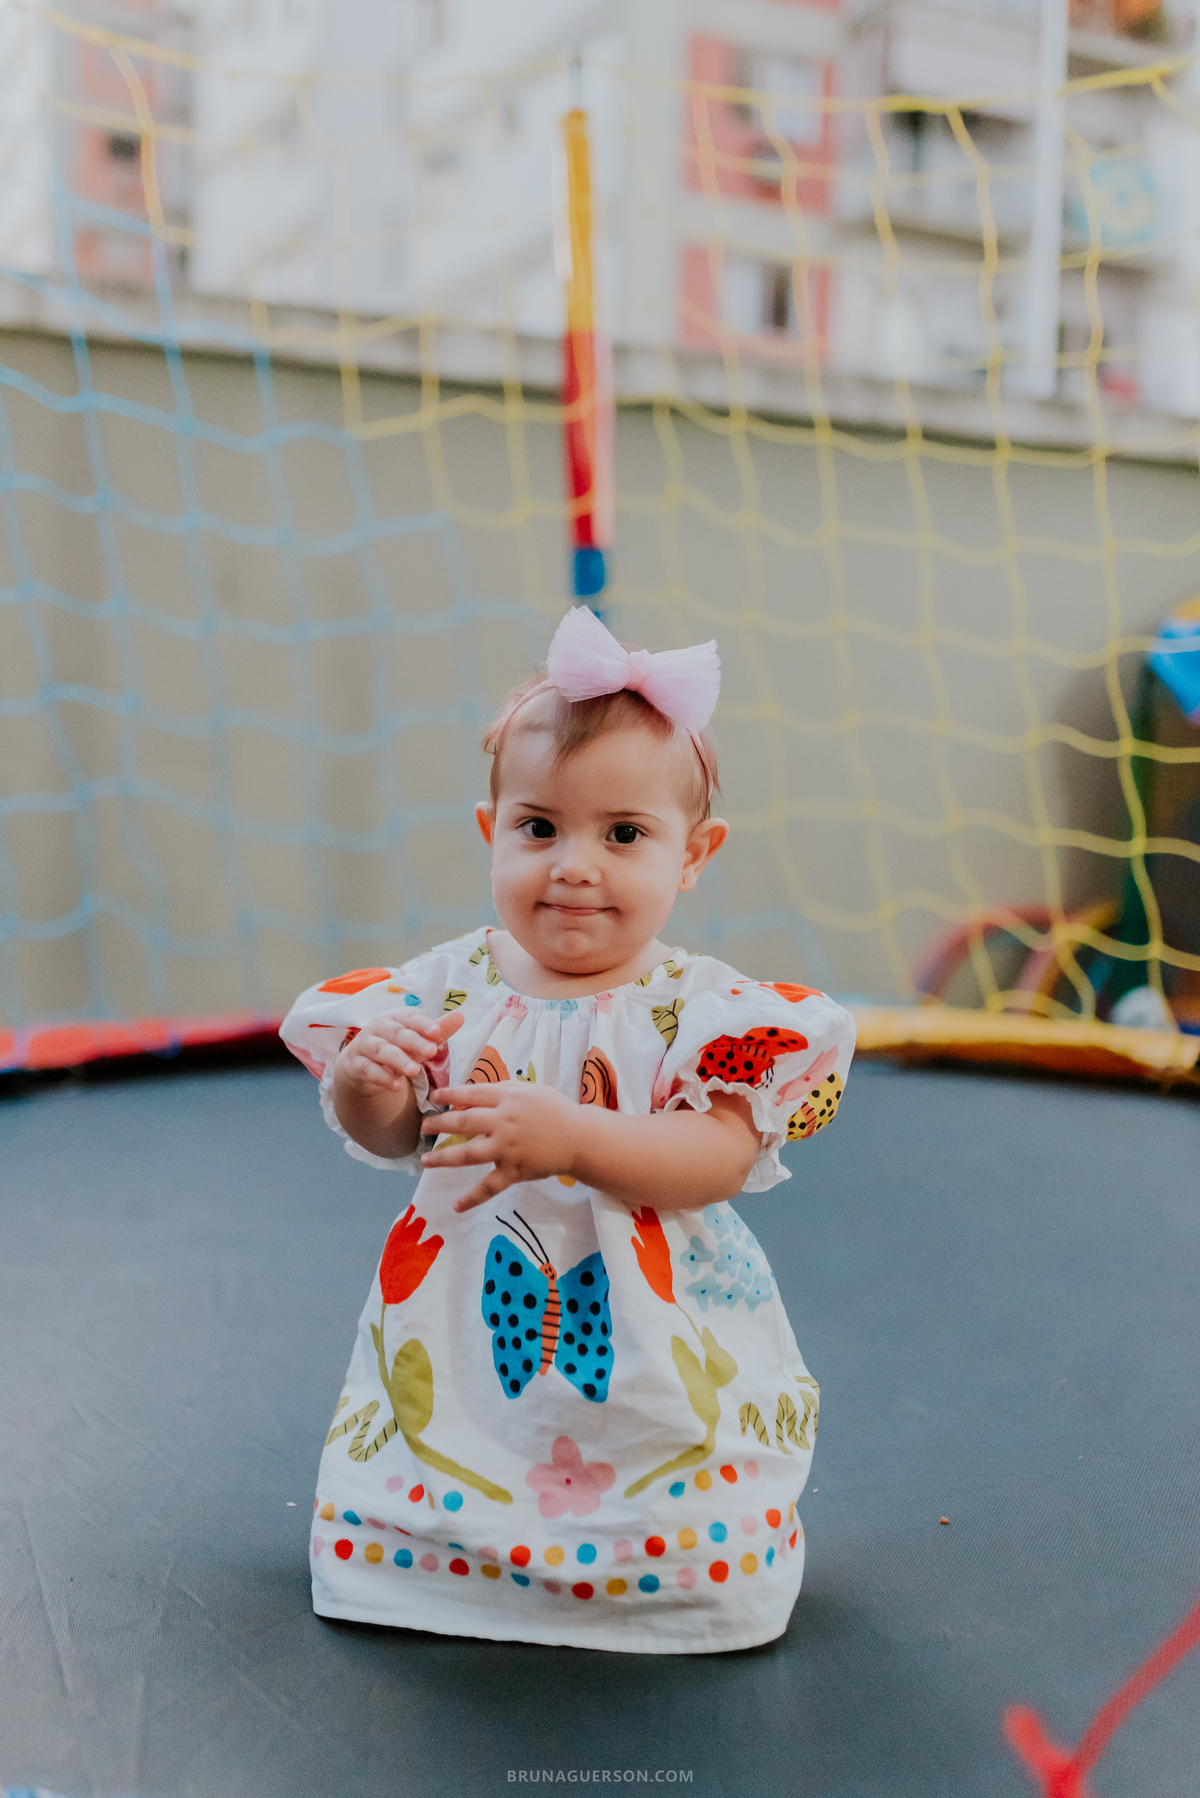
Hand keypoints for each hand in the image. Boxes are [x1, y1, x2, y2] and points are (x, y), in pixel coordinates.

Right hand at [337, 1008, 463, 1096]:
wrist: (362, 1067)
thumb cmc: (396, 1048)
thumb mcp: (417, 1040)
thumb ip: (438, 1031)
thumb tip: (460, 1016)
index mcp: (396, 1019)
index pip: (410, 1018)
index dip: (423, 1024)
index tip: (437, 1031)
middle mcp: (378, 1029)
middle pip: (396, 1033)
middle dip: (414, 1041)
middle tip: (432, 1050)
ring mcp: (364, 1046)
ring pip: (381, 1050)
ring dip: (398, 1060)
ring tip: (414, 1070)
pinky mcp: (356, 1066)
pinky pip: (368, 1070)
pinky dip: (382, 1078)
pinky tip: (397, 1086)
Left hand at [421, 1080, 580, 1212]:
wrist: (580, 1138)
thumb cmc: (554, 1110)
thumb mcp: (529, 1090)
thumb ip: (500, 1090)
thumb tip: (468, 1096)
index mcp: (507, 1098)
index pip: (471, 1094)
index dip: (449, 1095)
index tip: (434, 1098)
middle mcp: (503, 1122)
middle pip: (463, 1122)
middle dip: (439, 1124)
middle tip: (423, 1127)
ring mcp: (507, 1148)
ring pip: (468, 1154)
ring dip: (443, 1158)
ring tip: (425, 1161)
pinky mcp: (513, 1171)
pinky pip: (489, 1187)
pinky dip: (472, 1198)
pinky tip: (455, 1206)